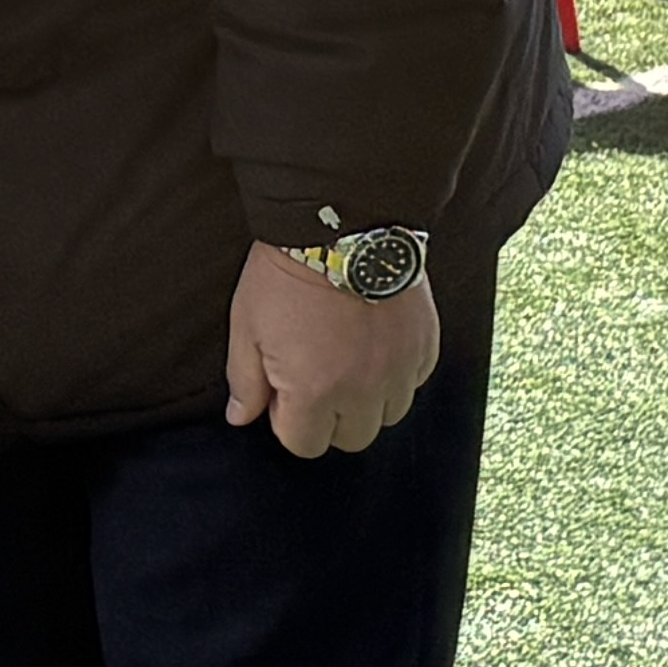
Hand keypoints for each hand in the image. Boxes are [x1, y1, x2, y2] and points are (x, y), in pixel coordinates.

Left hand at [226, 244, 440, 456]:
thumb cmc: (288, 274)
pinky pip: (414, 382)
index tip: (283, 391)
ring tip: (348, 361)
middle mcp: (364, 390)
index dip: (288, 420)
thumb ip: (246, 381)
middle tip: (316, 379)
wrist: (342, 222)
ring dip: (367, 401)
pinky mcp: (425, 345)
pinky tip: (375, 345)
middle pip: (351, 438)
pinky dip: (397, 374)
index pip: (304, 443)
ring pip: (388, 415)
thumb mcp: (247, 326)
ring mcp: (400, 369)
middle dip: (329, 418)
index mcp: (315, 392)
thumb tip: (242, 417)